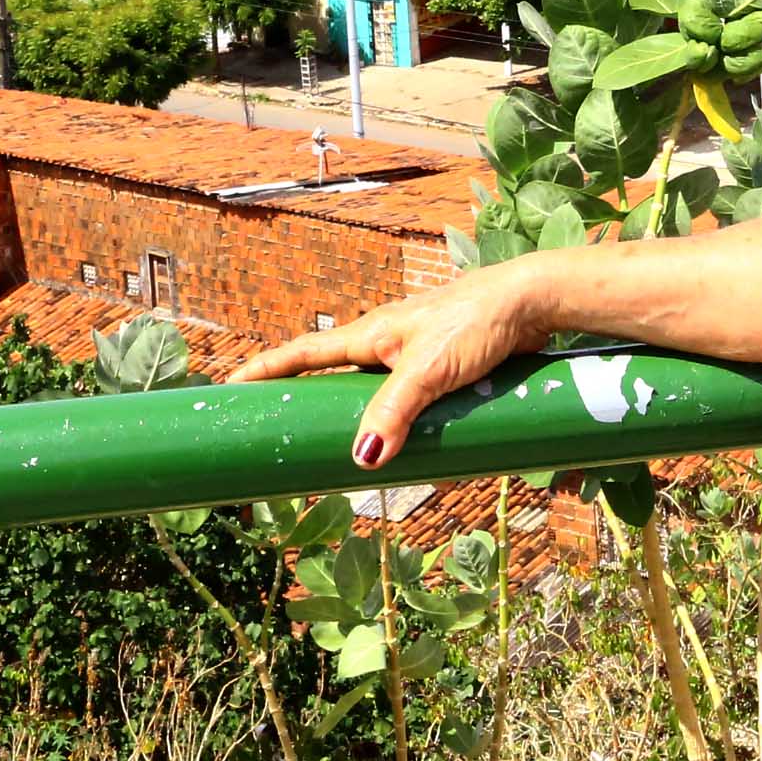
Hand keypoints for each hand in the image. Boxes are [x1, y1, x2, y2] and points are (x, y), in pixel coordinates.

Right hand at [228, 265, 553, 471]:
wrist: (531, 302)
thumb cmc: (477, 322)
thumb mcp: (430, 370)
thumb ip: (395, 411)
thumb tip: (360, 459)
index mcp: (371, 333)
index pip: (304, 352)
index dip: (267, 369)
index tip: (230, 385)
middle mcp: (386, 340)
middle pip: (333, 374)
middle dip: (306, 397)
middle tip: (278, 427)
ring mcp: (415, 352)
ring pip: (372, 388)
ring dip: (357, 414)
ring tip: (338, 446)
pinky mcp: (443, 364)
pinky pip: (408, 396)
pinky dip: (398, 417)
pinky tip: (405, 440)